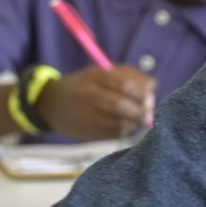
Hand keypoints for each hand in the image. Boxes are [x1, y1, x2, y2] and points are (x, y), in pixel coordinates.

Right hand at [36, 66, 153, 139]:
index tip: (150, 96)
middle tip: (149, 111)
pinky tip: (126, 124)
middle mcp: (88, 95)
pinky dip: (126, 130)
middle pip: (120, 105)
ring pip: (120, 123)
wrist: (52, 105)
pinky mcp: (88, 134)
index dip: (142, 92)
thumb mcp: (102, 72)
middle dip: (140, 110)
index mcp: (93, 76)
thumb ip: (129, 76)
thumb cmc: (86, 84)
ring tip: (138, 116)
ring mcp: (86, 116)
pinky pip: (115, 134)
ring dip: (135, 121)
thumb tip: (153, 88)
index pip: (123, 84)